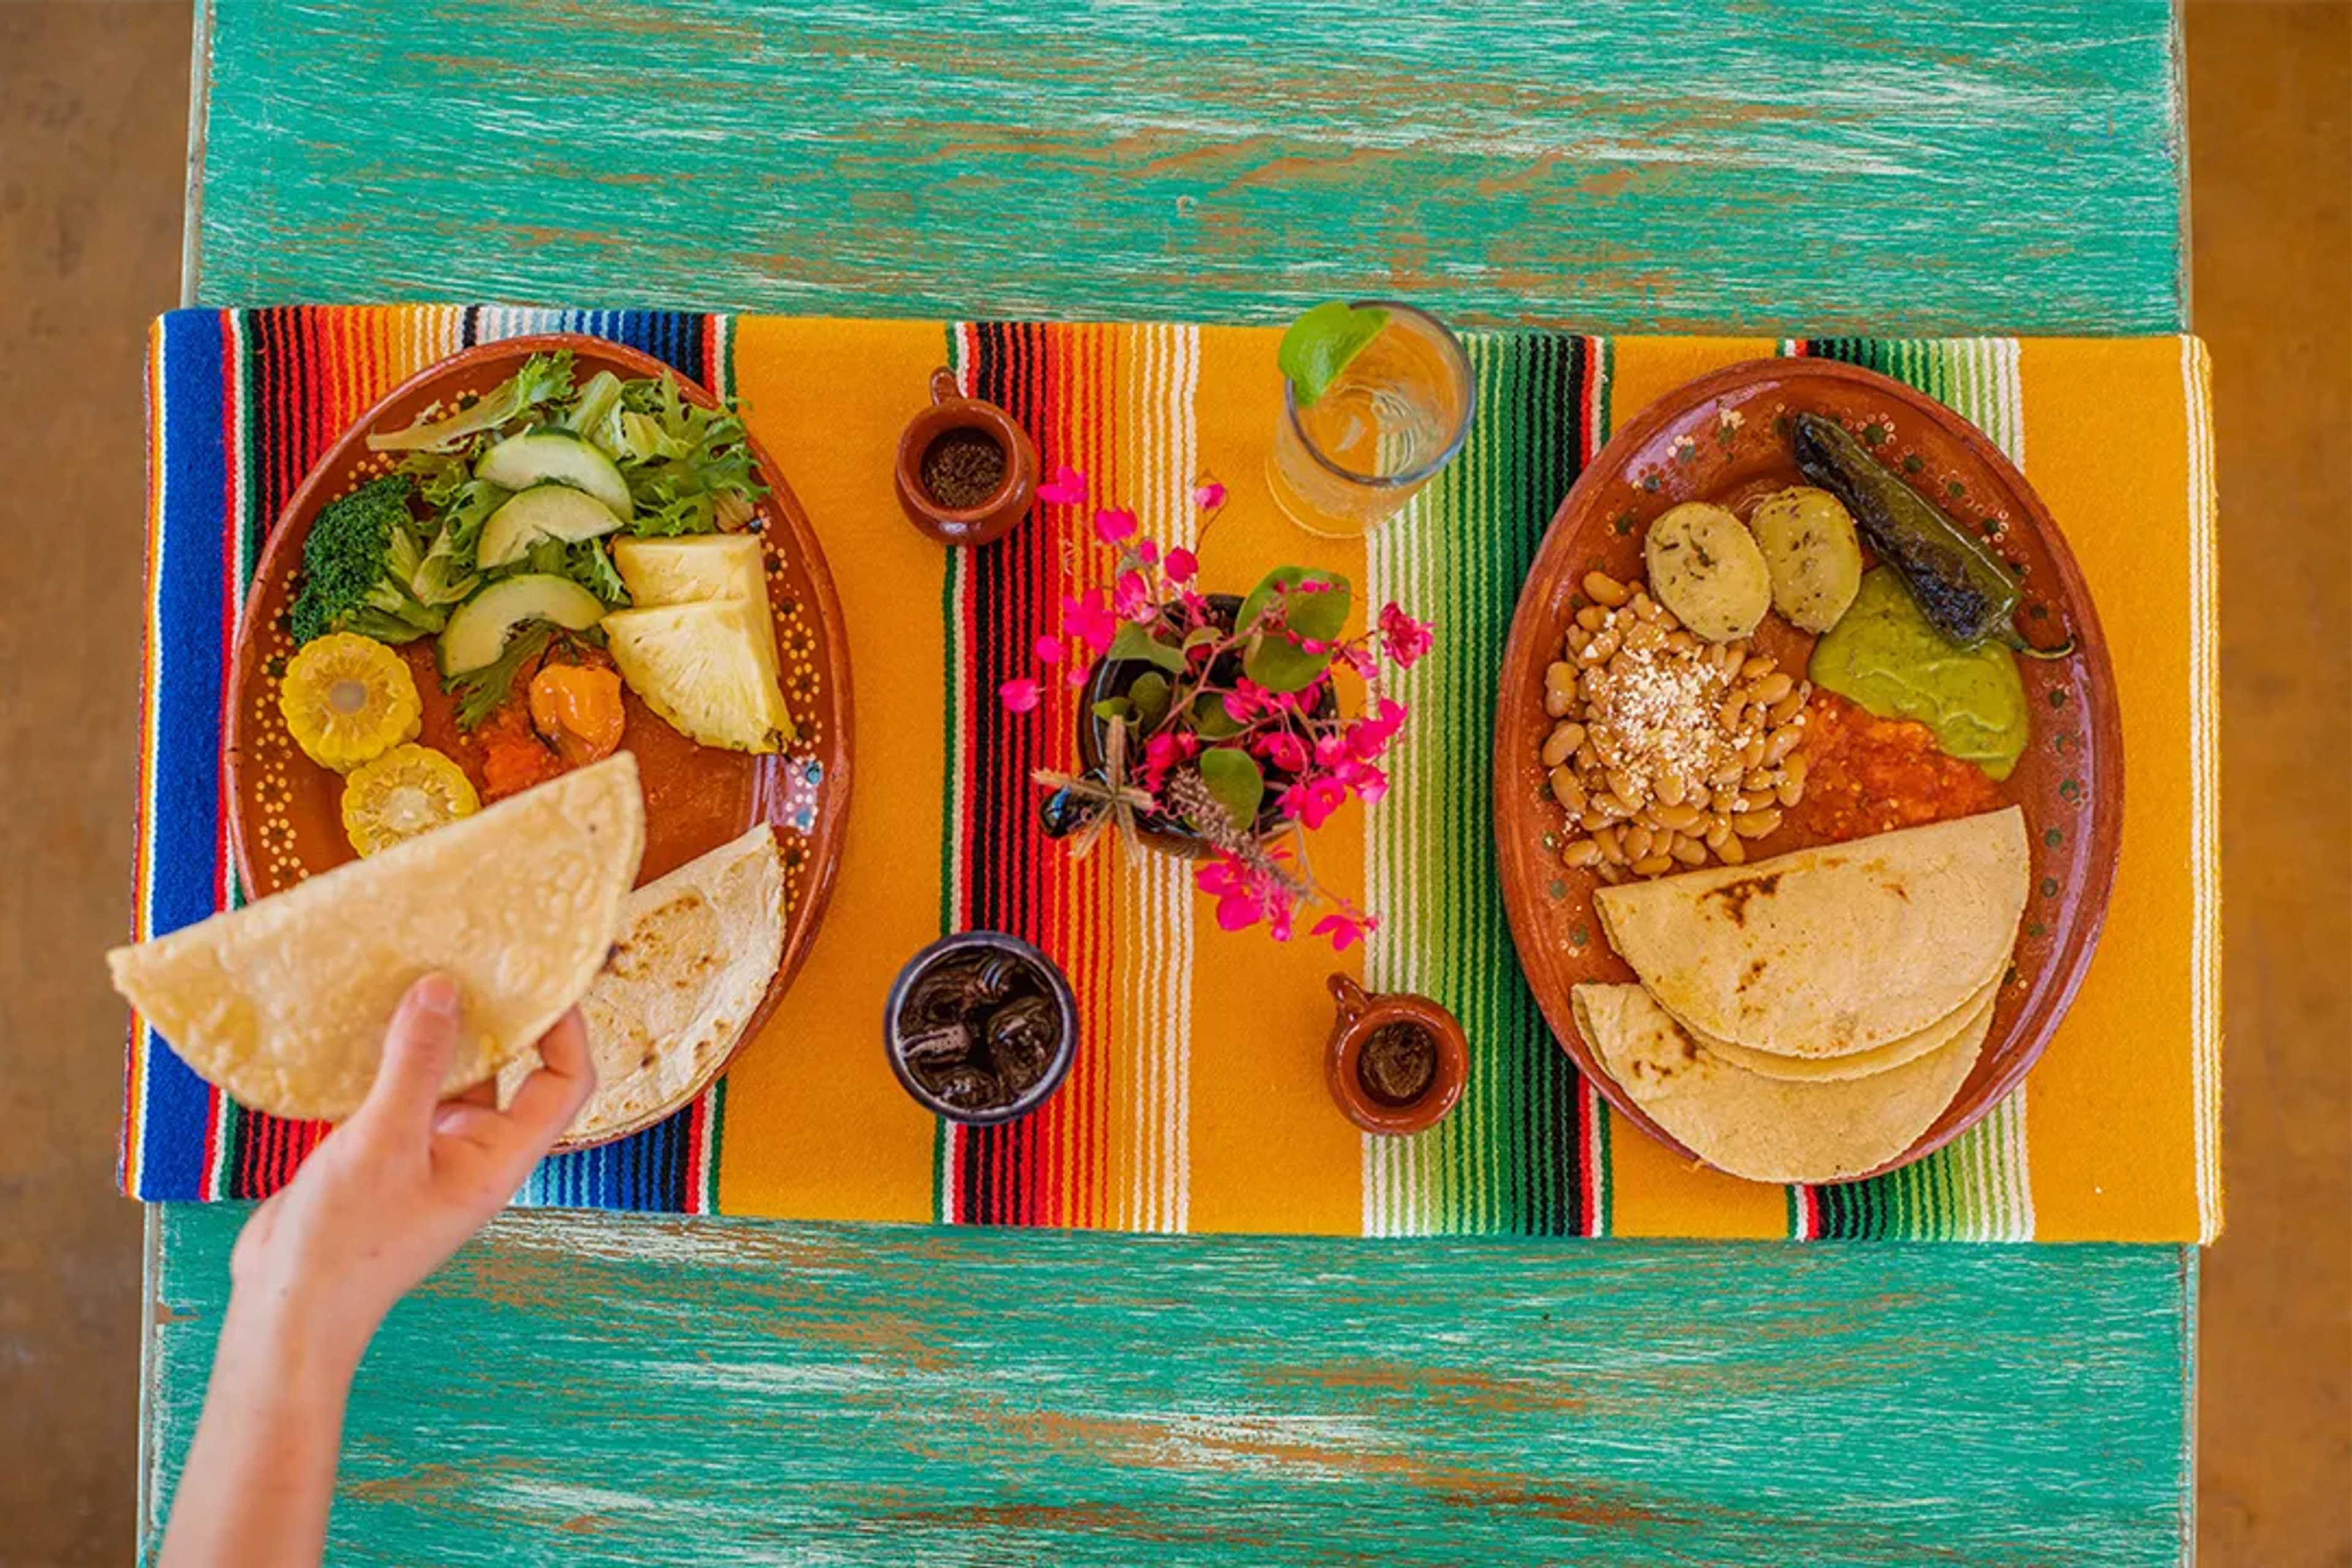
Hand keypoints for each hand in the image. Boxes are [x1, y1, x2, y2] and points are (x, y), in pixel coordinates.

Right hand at [226, 974, 595, 1370]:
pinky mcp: (386, 1152)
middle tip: (482, 957)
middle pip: (512, 1071)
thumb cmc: (345, 1242)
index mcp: (497, 1159)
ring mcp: (430, 1153)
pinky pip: (407, 1091)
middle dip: (502, 1018)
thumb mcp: (381, 1142)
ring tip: (426, 970)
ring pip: (454, 1077)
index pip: (563, 1083)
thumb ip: (414, 1065)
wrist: (286, 1310)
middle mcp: (474, 1152)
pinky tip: (373, 1017)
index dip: (566, 1030)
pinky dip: (397, 1056)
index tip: (543, 978)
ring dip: (443, 1032)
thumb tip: (445, 987)